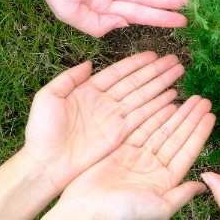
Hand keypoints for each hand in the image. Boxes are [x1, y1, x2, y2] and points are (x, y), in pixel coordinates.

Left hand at [20, 52, 186, 193]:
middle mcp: (105, 103)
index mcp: (88, 91)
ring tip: (178, 75)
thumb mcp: (47, 98)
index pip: (118, 72)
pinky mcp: (120, 135)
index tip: (154, 54)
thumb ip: (68, 78)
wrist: (45, 165)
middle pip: (136, 83)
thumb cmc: (41, 133)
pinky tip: (172, 99)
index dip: (137, 63)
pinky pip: (143, 117)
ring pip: (143, 98)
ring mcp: (114, 119)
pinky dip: (159, 108)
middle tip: (176, 62)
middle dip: (156, 72)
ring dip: (162, 86)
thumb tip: (89, 63)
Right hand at [56, 94, 214, 219]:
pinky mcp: (120, 151)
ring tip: (189, 98)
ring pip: (161, 130)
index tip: (211, 115)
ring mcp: (137, 158)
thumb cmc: (123, 216)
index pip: (187, 151)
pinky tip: (165, 104)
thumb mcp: (160, 209)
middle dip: (191, 118)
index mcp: (166, 181)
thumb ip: (182, 195)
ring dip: (175, 114)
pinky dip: (153, 116)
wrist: (84, 214)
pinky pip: (140, 128)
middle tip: (204, 100)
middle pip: (177, 137)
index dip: (200, 132)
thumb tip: (204, 187)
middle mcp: (153, 168)